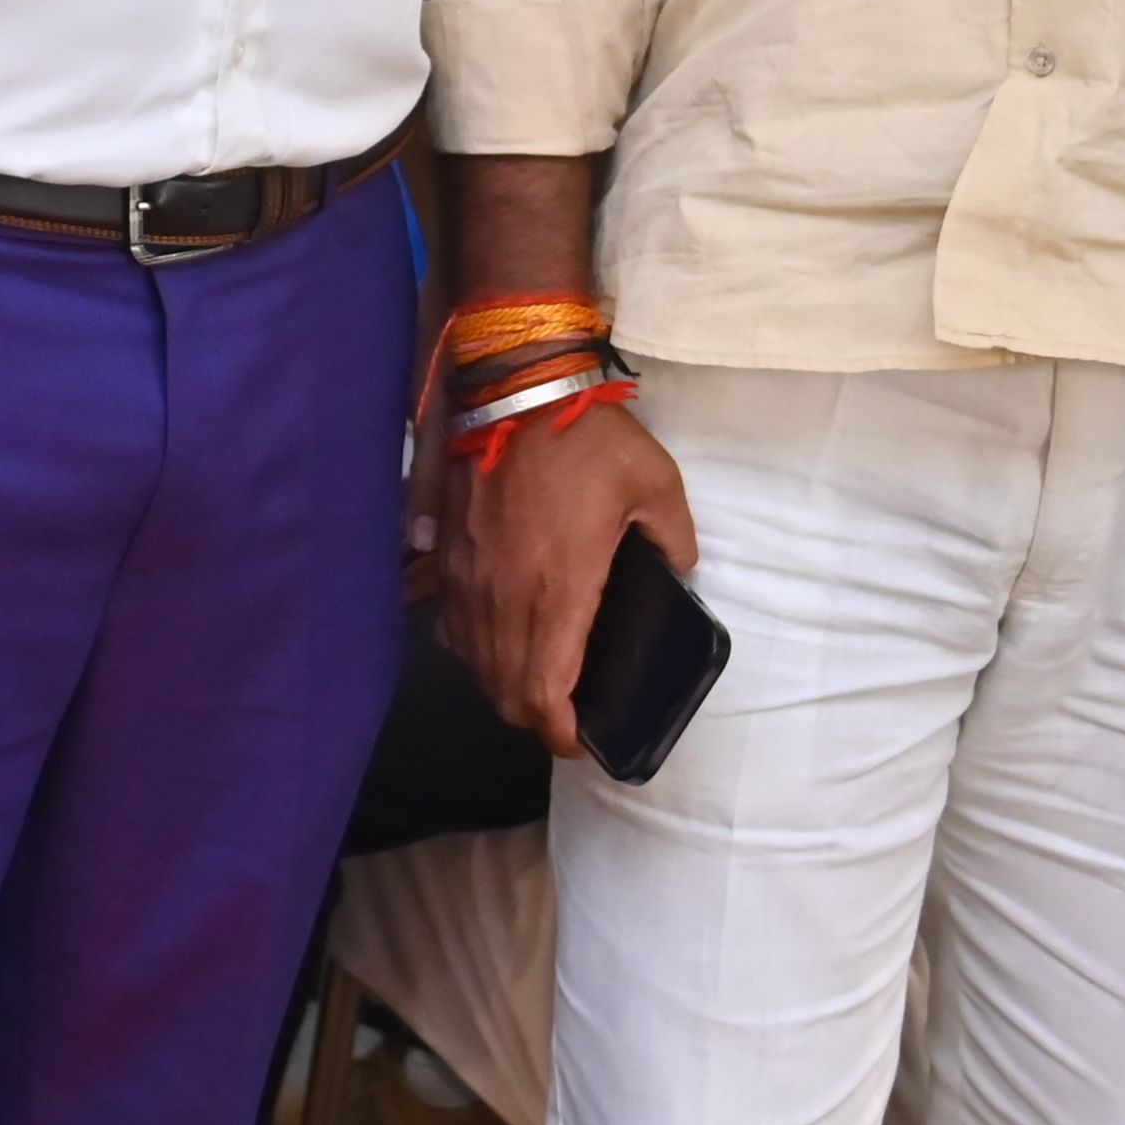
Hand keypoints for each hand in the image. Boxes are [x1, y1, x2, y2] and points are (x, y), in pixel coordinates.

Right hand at [446, 399, 692, 759]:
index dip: (560, 733)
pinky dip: (473, 646)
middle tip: (565, 712)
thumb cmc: (587, 437)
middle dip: (533, 716)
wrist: (514, 385)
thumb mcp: (656, 484)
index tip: (582, 740)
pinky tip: (496, 634)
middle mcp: (504, 597)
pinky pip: (450, 623)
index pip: (544, 694)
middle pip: (504, 691)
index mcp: (560, 591)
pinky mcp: (445, 554)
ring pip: (473, 662)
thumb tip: (679, 570)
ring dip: (501, 684)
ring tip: (533, 677)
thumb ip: (674, 538)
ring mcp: (467, 578)